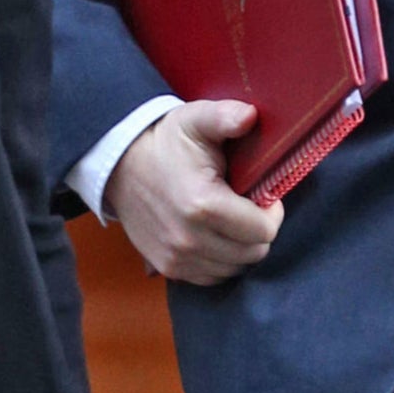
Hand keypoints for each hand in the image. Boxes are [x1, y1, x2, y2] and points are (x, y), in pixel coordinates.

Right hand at [103, 99, 283, 283]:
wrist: (121, 164)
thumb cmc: (165, 142)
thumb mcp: (195, 120)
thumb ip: (226, 116)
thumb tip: (251, 115)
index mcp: (202, 205)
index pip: (264, 231)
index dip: (272, 212)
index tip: (263, 195)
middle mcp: (189, 239)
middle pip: (253, 253)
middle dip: (258, 230)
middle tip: (248, 206)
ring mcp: (177, 258)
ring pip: (235, 268)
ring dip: (241, 247)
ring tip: (231, 219)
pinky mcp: (168, 267)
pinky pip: (212, 276)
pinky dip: (221, 260)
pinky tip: (216, 235)